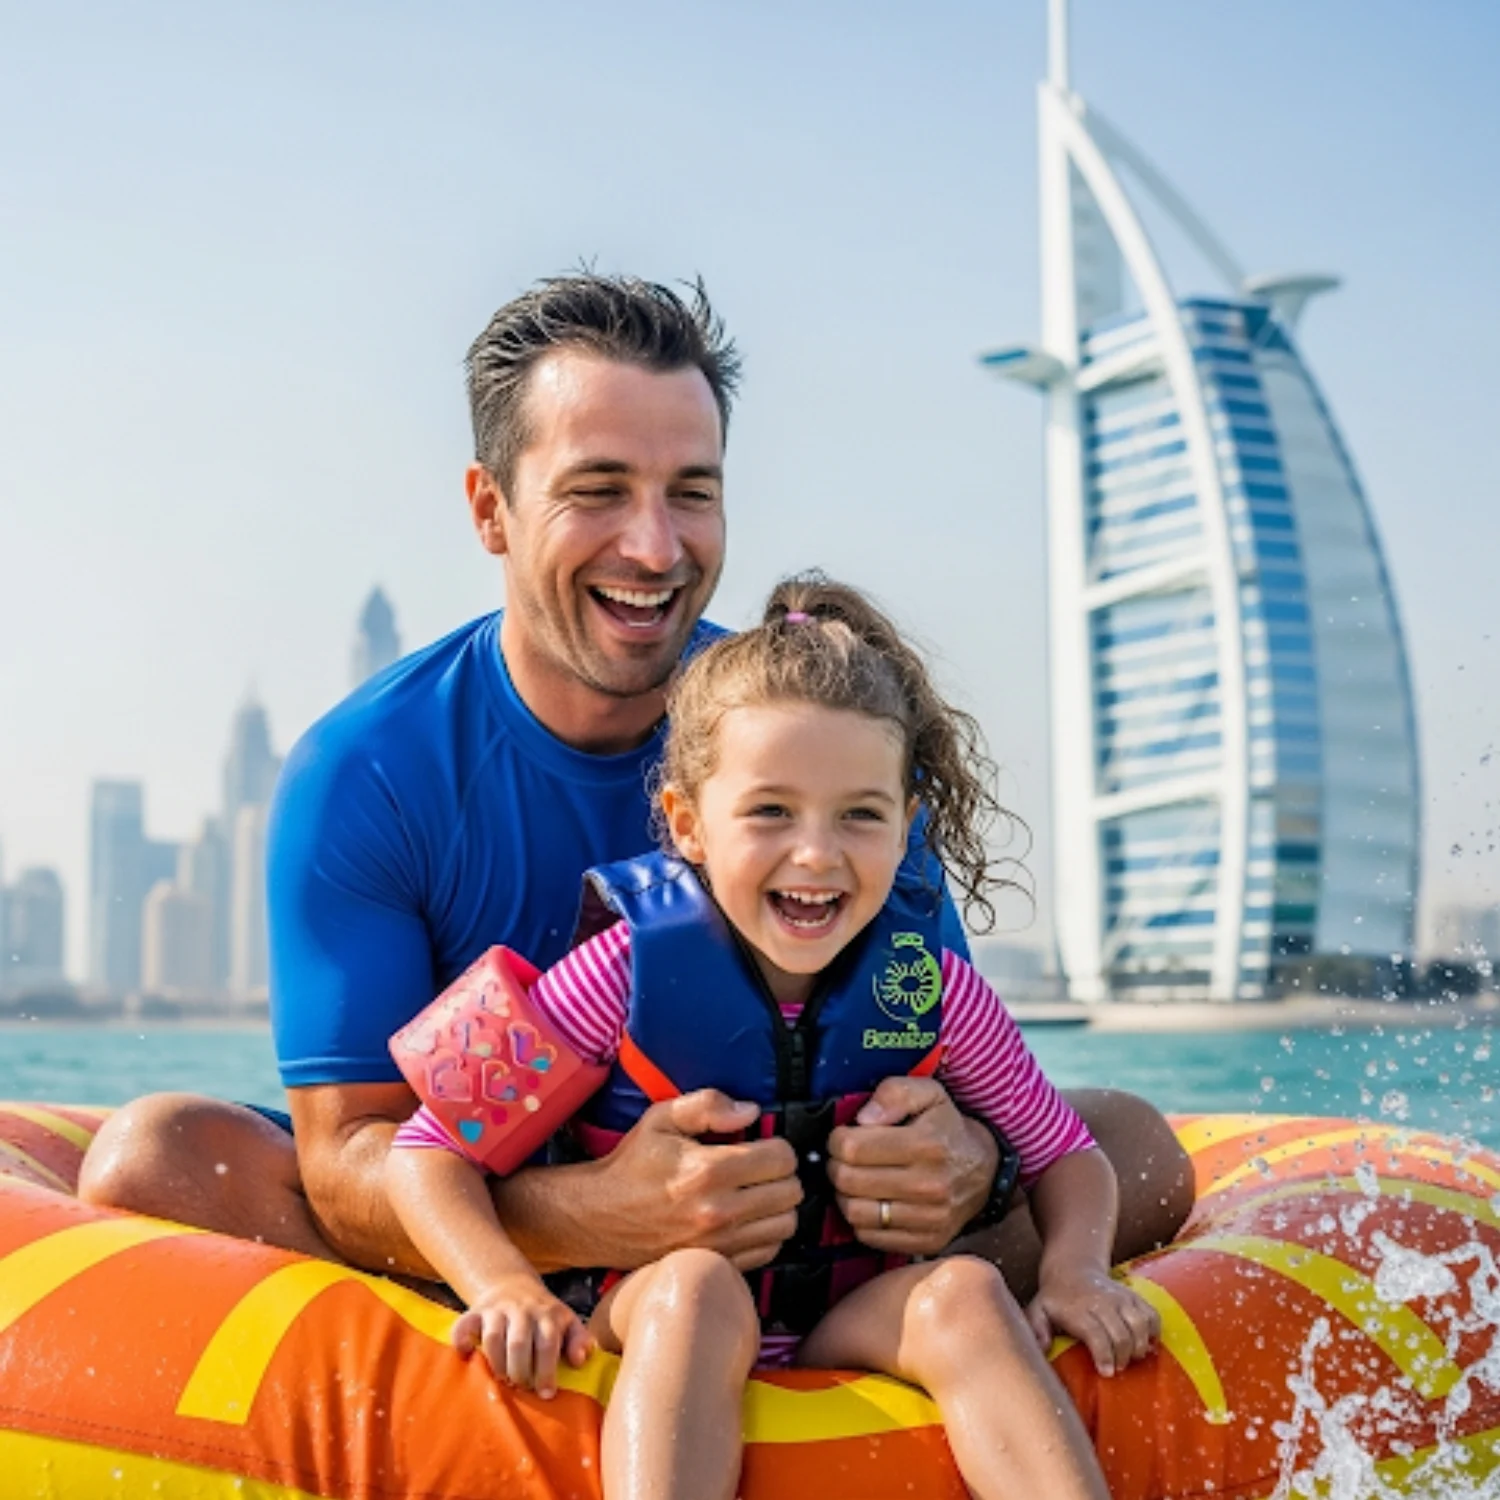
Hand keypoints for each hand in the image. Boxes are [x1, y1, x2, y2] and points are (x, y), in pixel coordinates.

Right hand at [452, 1272, 593, 1397]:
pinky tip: (467, 1355)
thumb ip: (580, 1340)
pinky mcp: (476, 1312)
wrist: (512, 1285)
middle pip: (519, 1343)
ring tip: (502, 1379)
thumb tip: (580, 1360)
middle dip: (520, 1372)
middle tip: (522, 1388)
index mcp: (548, 1315)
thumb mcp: (567, 1322)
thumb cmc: (544, 1315)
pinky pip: (463, 1325)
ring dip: (497, 1364)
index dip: (547, 1371)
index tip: (546, 1393)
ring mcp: (497, 1310)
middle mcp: (522, 1310)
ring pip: (493, 1338)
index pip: (548, 1344)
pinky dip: (461, 1340)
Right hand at [582, 1089, 801, 1270]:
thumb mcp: (661, 1118)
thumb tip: (751, 1111)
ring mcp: (720, 1243)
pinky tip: (747, 1217)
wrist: (598, 1217)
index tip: (763, 1144)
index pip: (782, 1158)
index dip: (778, 1145)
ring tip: (758, 1192)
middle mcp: (719, 1211)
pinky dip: (767, 1233)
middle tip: (762, 1167)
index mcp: (709, 1170)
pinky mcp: (717, 1263)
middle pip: (791, 1192)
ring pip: (786, 1225)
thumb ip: (709, 1105)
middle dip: (783, 1174)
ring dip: (779, 1205)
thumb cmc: (632, 1165)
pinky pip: (769, 1251)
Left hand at [827, 1076, 997, 1254]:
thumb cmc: (947, 1127)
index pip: (853, 1148)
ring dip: (844, 1195)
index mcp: (925, 1144)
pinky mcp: (926, 1241)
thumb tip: (863, 1118)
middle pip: (849, 1181)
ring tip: (854, 1179)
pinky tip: (869, 1201)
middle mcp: (928, 1185)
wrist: (984, 1170)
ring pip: (855, 1213)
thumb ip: (893, 1093)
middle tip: (844, 1158)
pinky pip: (870, 1237)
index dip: (837, 1139)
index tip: (843, 1136)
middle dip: (836, 1166)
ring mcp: (928, 1218)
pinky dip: (860, 1219)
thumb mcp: (928, 1093)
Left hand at [1026, 1262, 1158, 1375]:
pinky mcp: (1134, 1296)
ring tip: (1133, 1358)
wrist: (1073, 1269)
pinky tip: (1148, 1345)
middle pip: (1121, 1333)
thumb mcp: (1038, 1311)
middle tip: (1119, 1368)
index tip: (1107, 1372)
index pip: (1096, 1334)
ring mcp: (1120, 1297)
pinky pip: (1151, 1314)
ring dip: (1140, 1346)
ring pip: (1140, 1323)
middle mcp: (1102, 1302)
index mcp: (1078, 1310)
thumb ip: (1036, 1329)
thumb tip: (1042, 1348)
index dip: (1104, 1356)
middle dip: (1123, 1356)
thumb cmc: (1056, 1299)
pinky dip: (1154, 1332)